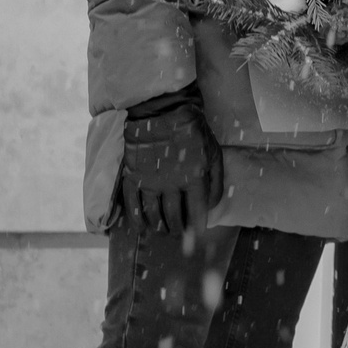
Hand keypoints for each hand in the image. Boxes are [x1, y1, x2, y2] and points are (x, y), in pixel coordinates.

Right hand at [117, 93, 222, 233]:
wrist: (161, 111)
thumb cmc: (192, 131)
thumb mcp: (214, 153)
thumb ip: (215, 181)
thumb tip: (211, 206)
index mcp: (194, 178)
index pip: (197, 213)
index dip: (197, 228)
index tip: (198, 236)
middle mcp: (171, 185)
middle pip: (174, 217)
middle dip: (178, 229)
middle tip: (179, 233)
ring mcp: (149, 182)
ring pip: (154, 215)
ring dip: (159, 227)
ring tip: (163, 230)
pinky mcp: (132, 177)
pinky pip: (132, 205)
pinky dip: (137, 219)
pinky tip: (142, 227)